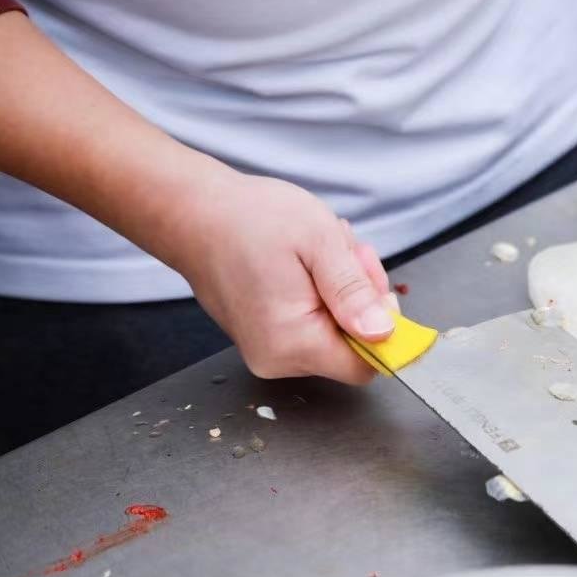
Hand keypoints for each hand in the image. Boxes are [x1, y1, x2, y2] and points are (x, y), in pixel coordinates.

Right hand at [172, 171, 396, 383]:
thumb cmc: (249, 218)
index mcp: (292, 343)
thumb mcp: (319, 242)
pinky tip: (305, 262)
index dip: (383, 327)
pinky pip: (312, 322)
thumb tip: (384, 333)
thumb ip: (354, 291)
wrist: (192, 210)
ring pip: (335, 330)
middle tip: (346, 255)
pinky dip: (321, 292)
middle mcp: (277, 358)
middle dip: (361, 298)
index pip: (366, 365)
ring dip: (342, 290)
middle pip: (353, 346)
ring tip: (320, 253)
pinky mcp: (263, 335)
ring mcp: (267, 349)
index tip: (372, 287)